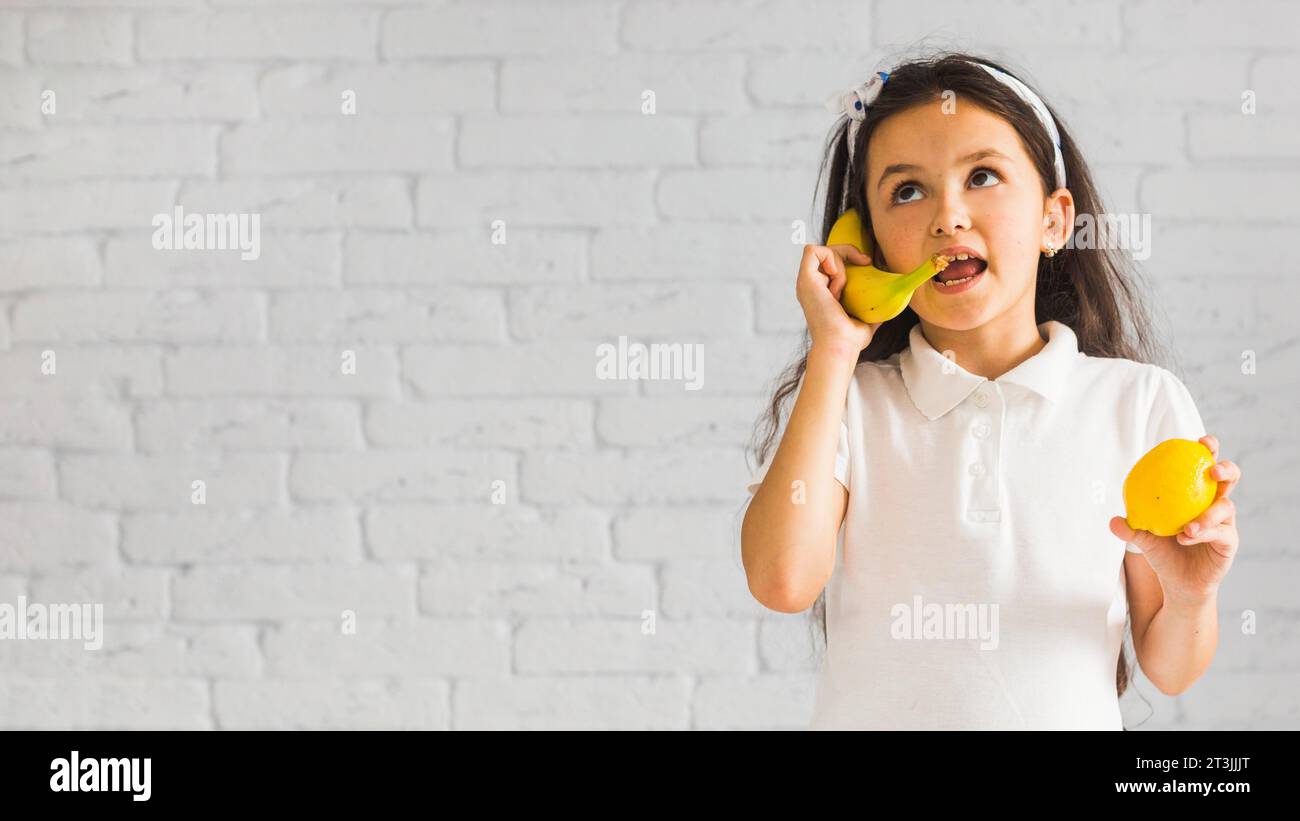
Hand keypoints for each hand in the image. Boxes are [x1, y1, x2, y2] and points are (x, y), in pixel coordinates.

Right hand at [796, 243, 882, 356]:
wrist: (839, 346)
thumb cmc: (850, 340)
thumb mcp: (867, 319)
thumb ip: (875, 308)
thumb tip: (894, 303)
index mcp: (822, 291)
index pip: (831, 260)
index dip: (849, 255)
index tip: (867, 264)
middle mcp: (812, 285)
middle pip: (826, 251)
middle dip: (847, 251)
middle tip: (865, 262)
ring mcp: (807, 282)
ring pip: (819, 250)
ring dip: (838, 261)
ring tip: (842, 287)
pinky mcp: (805, 280)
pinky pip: (813, 252)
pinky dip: (829, 258)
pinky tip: (837, 277)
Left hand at [1109, 434, 1241, 603]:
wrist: (1178, 584)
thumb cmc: (1163, 553)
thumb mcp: (1144, 538)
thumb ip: (1132, 528)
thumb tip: (1112, 520)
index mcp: (1196, 494)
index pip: (1203, 466)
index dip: (1208, 450)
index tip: (1200, 441)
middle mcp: (1215, 504)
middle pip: (1229, 479)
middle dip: (1225, 469)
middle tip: (1212, 471)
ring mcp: (1225, 523)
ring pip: (1226, 507)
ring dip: (1207, 514)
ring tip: (1187, 526)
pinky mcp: (1229, 542)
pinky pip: (1221, 533)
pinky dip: (1203, 533)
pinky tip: (1186, 537)